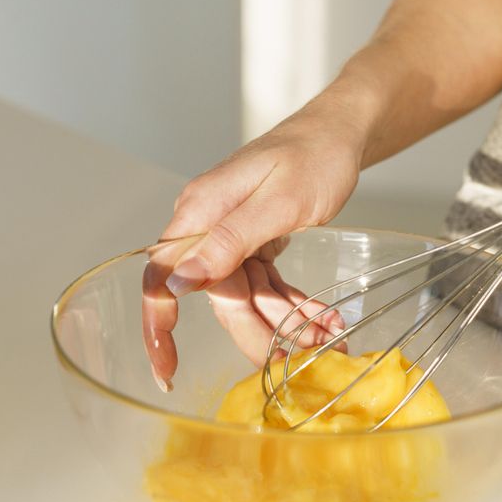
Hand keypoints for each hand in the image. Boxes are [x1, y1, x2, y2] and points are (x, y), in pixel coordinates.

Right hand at [142, 101, 365, 390]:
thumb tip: (178, 280)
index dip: (158, 327)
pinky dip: (291, 303)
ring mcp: (230, 234)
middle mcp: (208, 225)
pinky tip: (320, 317)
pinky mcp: (253, 241)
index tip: (165, 369)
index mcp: (202, 211)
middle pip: (217, 297)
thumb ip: (228, 241)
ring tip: (328, 332)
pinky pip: (264, 285)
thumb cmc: (315, 155)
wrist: (343, 132)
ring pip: (246, 297)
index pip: (162, 276)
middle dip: (257, 329)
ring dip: (285, 320)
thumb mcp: (279, 201)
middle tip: (297, 352)